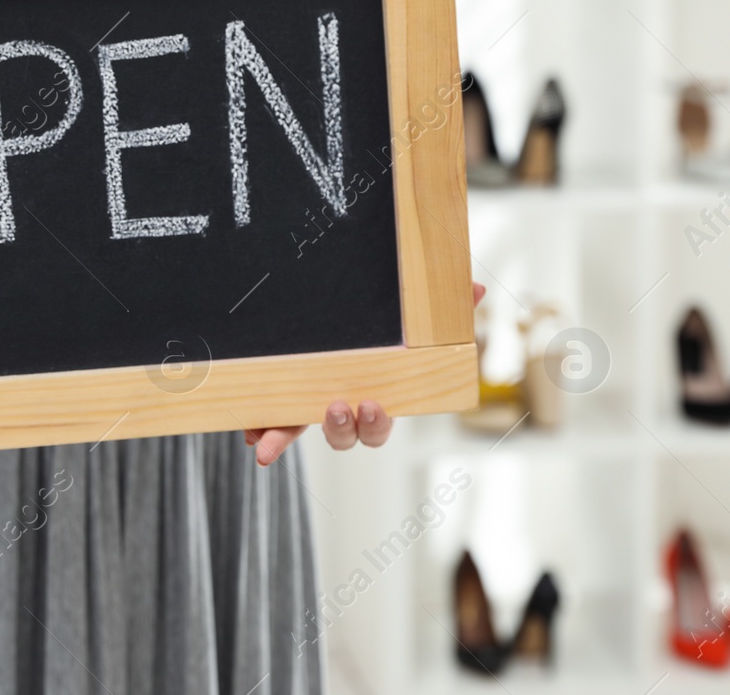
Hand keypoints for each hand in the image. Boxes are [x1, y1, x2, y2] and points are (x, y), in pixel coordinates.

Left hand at [247, 281, 486, 466]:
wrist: (325, 308)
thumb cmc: (380, 322)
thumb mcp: (406, 313)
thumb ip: (445, 305)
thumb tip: (478, 290)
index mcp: (375, 393)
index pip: (380, 420)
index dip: (375, 422)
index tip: (372, 405)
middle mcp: (343, 405)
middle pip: (345, 435)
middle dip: (341, 429)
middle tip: (337, 407)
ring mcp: (310, 403)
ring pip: (301, 429)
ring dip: (287, 436)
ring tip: (270, 440)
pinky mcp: (281, 396)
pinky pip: (270, 418)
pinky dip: (261, 429)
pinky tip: (251, 434)